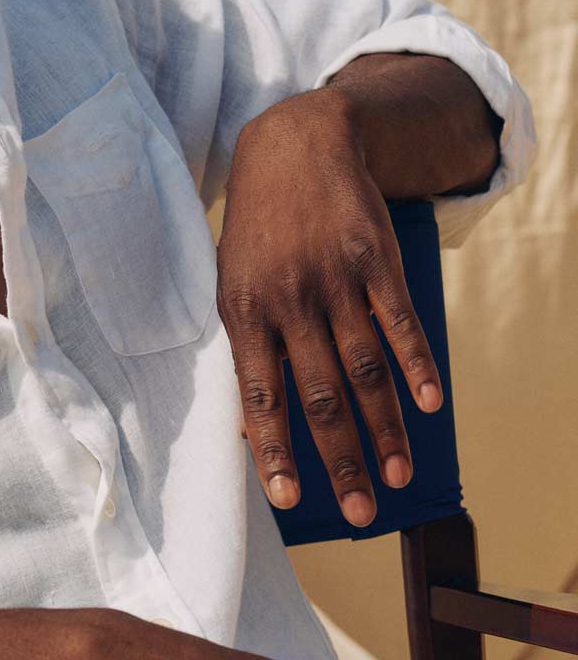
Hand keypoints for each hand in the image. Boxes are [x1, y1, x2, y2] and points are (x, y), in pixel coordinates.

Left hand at [217, 91, 444, 527]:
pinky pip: (399, 323)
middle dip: (339, 460)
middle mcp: (290, 300)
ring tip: (396, 476)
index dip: (274, 450)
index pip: (261, 396)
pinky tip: (428, 406)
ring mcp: (336, 280)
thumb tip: (250, 427)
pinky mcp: (375, 261)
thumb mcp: (231, 285)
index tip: (287, 499)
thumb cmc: (256, 232)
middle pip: (321, 396)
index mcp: (244, 313)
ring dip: (384, 429)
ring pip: (365, 369)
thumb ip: (245, 352)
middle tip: (358, 512)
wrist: (294, 146)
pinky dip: (416, 366)